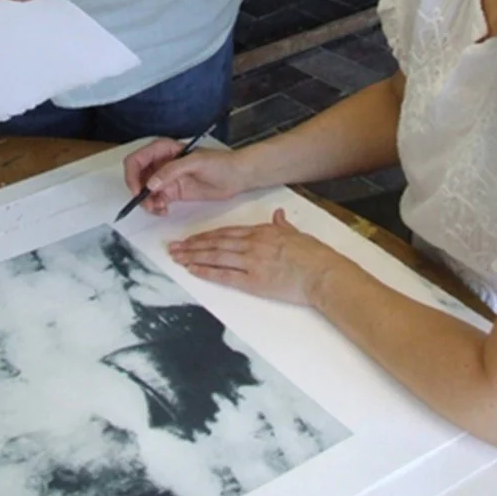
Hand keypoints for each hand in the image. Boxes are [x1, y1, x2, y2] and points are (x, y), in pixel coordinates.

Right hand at [122, 142, 254, 215]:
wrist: (237, 177)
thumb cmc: (219, 163)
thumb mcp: (195, 163)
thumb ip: (171, 171)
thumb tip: (150, 184)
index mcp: (164, 149)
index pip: (137, 159)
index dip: (132, 175)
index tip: (137, 191)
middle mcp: (161, 163)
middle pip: (137, 177)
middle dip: (138, 192)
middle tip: (147, 204)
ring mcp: (166, 179)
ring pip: (145, 191)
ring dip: (146, 202)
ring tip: (158, 210)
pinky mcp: (173, 192)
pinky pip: (156, 200)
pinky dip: (156, 207)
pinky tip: (164, 211)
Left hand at [167, 209, 345, 306]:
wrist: (322, 274)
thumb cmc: (314, 255)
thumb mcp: (297, 234)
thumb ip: (283, 225)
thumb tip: (278, 215)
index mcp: (262, 231)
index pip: (227, 232)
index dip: (206, 235)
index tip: (192, 238)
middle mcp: (252, 244)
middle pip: (215, 242)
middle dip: (192, 244)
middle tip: (173, 246)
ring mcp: (251, 262)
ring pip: (215, 256)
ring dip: (193, 256)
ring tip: (176, 257)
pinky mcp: (253, 281)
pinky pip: (224, 275)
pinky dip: (206, 271)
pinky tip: (192, 270)